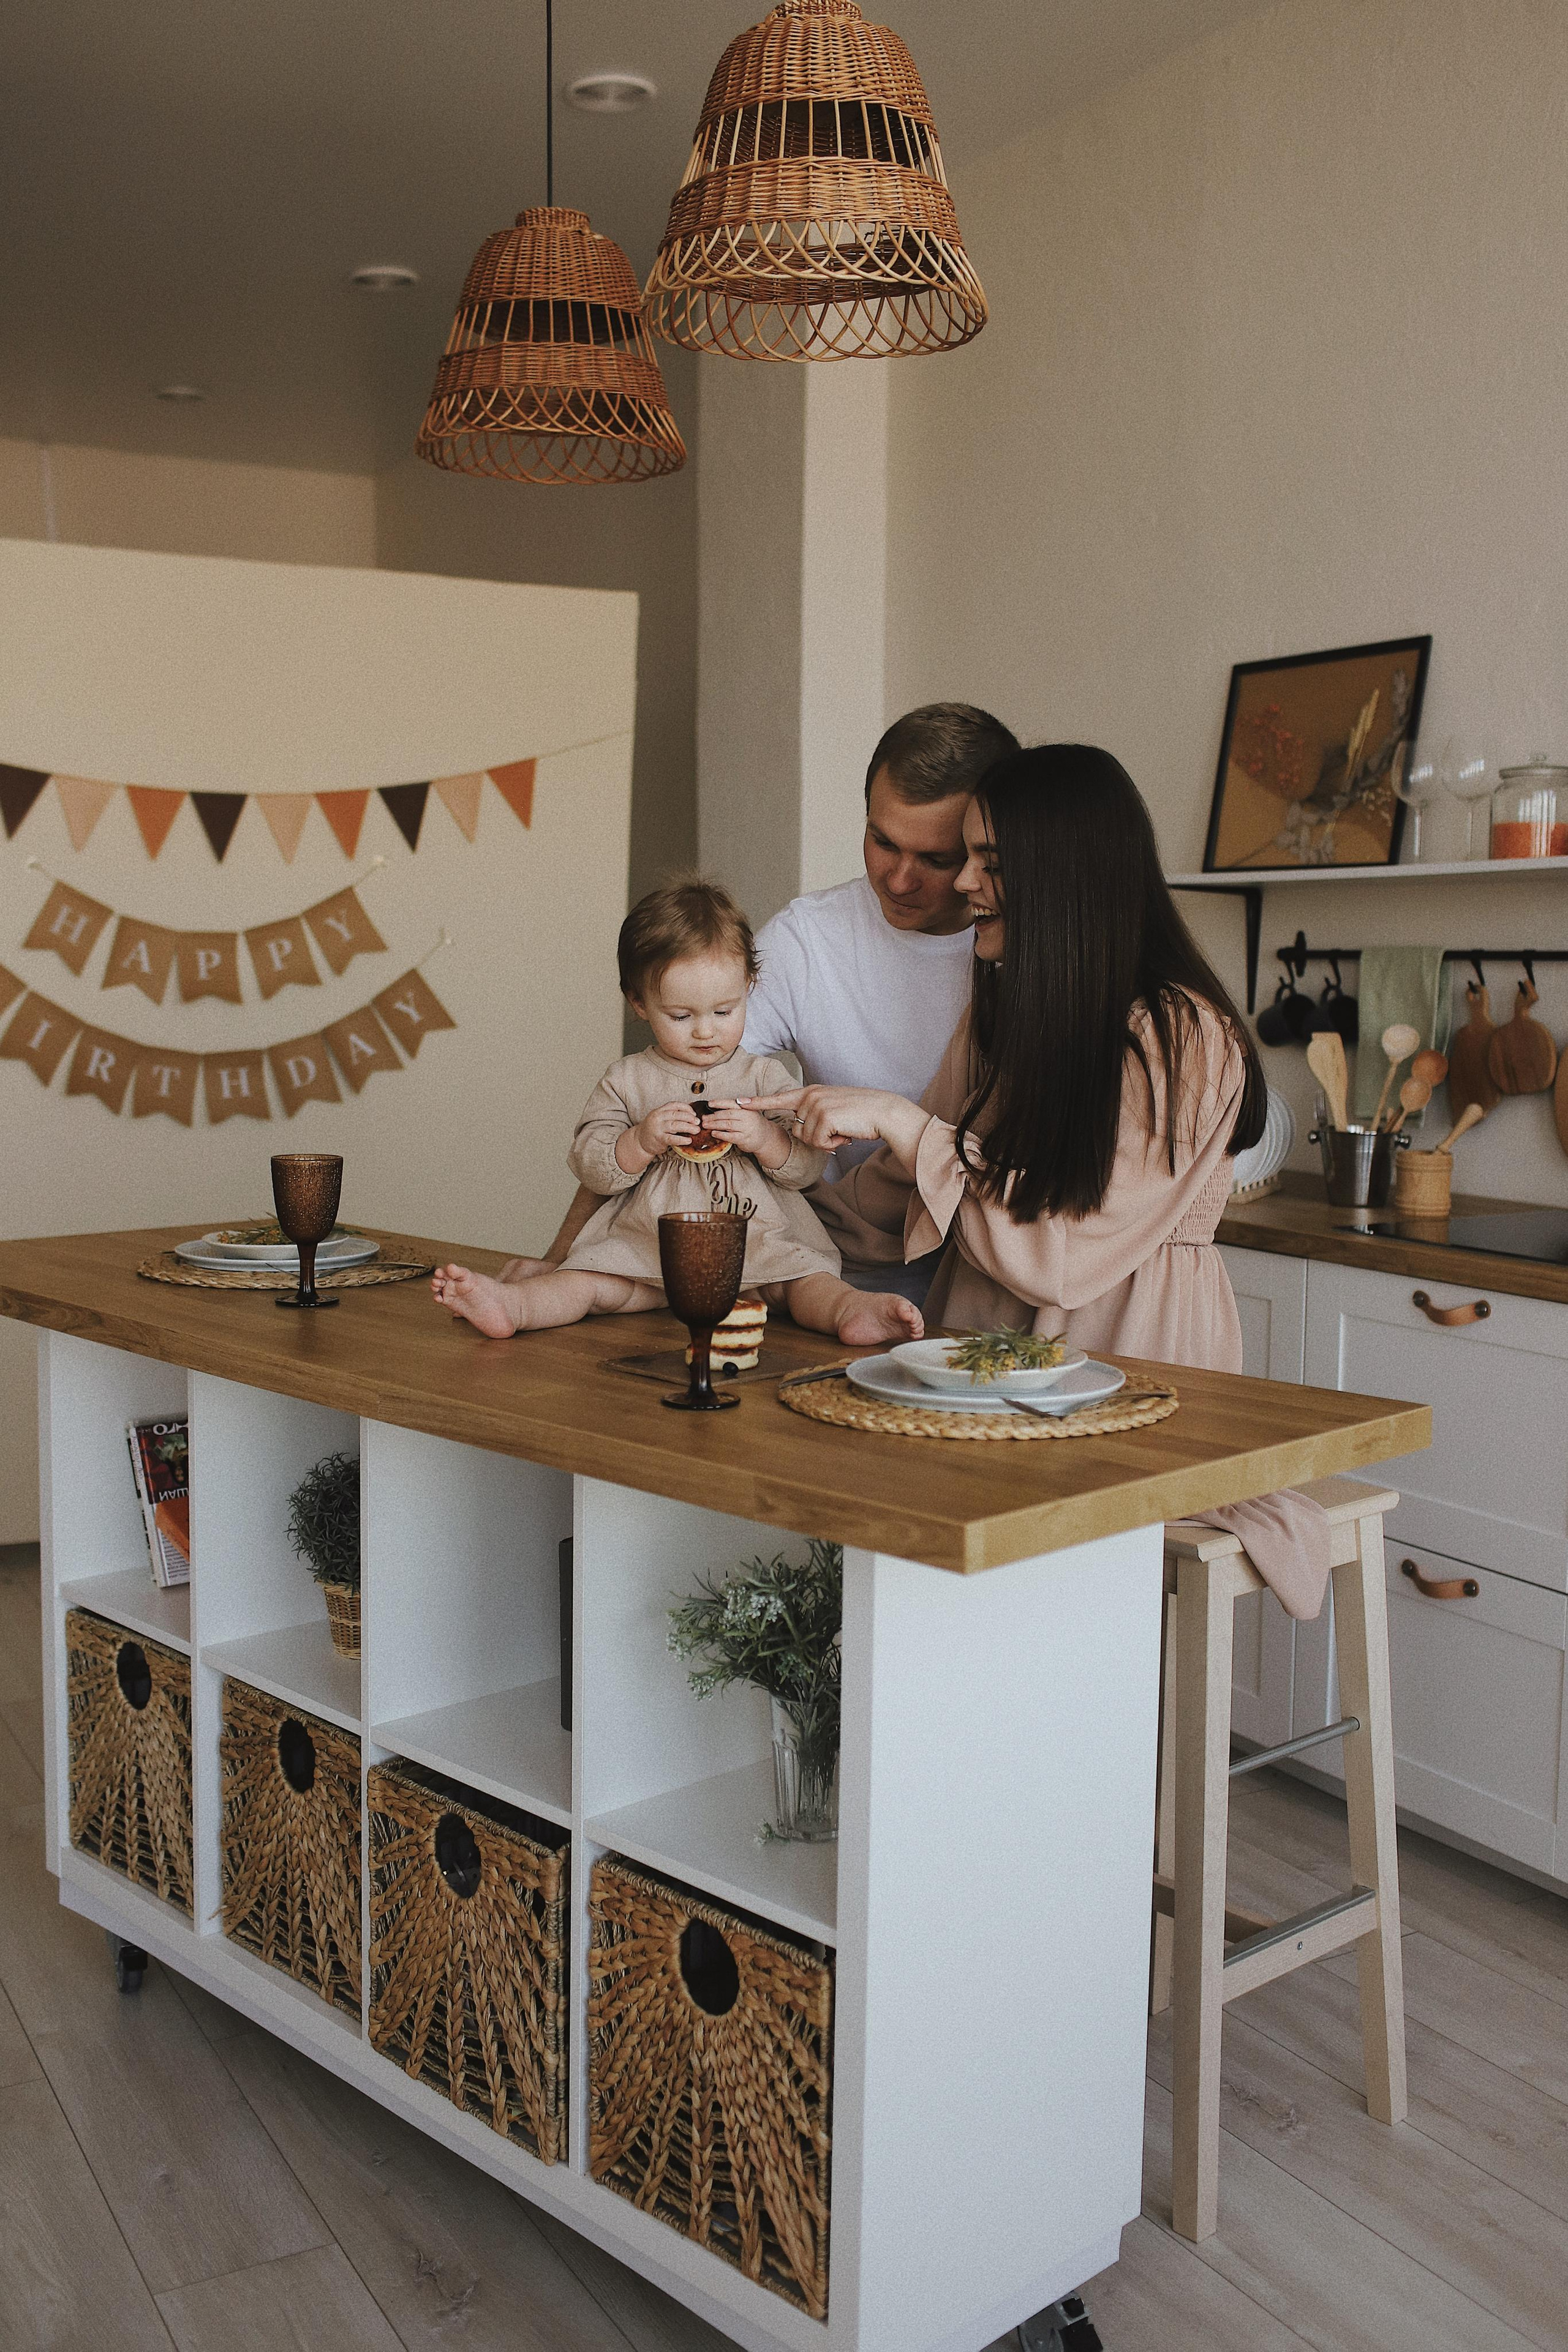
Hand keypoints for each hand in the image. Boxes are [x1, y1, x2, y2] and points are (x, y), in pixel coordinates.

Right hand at [633, 1101, 701, 1158]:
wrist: (639, 1141)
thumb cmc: (653, 1130)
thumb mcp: (660, 1118)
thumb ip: (671, 1115)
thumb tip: (691, 1114)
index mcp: (659, 1110)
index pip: (674, 1105)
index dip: (686, 1108)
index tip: (694, 1113)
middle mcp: (658, 1117)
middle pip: (677, 1115)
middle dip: (690, 1118)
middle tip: (698, 1122)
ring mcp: (657, 1128)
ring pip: (675, 1125)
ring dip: (688, 1127)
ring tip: (697, 1130)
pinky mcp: (658, 1139)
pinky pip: (672, 1138)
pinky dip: (681, 1139)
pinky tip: (689, 1140)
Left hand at [702, 1102, 782, 1159]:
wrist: (765, 1137)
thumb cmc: (752, 1124)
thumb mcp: (747, 1113)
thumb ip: (734, 1110)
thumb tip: (714, 1108)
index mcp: (746, 1108)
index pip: (731, 1103)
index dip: (719, 1103)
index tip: (709, 1103)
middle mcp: (747, 1116)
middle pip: (727, 1114)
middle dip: (713, 1116)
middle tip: (703, 1118)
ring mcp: (746, 1128)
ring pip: (727, 1124)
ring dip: (714, 1125)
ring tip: (705, 1125)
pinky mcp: (745, 1138)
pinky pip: (730, 1136)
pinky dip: (720, 1134)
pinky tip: (713, 1133)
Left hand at [745, 1084, 898, 1149]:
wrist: (882, 1112)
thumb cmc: (860, 1114)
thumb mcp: (832, 1109)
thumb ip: (814, 1115)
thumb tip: (804, 1132)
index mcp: (809, 1092)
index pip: (775, 1098)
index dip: (752, 1103)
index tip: (731, 1103)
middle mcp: (809, 1096)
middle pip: (796, 1131)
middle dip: (816, 1138)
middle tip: (837, 1130)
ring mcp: (815, 1105)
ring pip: (807, 1139)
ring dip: (826, 1141)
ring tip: (843, 1129)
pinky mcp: (823, 1117)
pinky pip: (818, 1142)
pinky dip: (832, 1143)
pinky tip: (845, 1133)